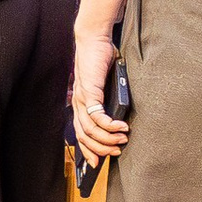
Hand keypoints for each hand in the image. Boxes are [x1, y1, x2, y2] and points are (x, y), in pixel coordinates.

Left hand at [71, 25, 127, 162]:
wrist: (93, 38)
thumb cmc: (101, 58)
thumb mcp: (106, 83)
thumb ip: (110, 98)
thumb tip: (121, 114)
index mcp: (81, 103)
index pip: (80, 133)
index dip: (88, 150)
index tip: (97, 163)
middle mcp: (78, 103)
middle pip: (84, 136)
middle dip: (100, 149)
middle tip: (117, 152)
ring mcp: (82, 98)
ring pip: (90, 129)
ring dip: (107, 138)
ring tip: (123, 139)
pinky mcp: (89, 90)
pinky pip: (96, 115)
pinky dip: (108, 125)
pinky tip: (119, 127)